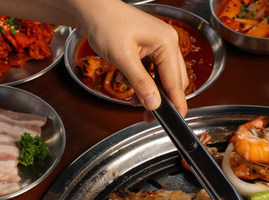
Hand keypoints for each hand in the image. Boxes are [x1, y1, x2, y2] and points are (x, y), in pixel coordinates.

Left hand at [77, 0, 188, 118]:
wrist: (91, 10)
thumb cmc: (105, 23)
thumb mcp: (122, 57)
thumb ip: (140, 83)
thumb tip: (154, 104)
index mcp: (166, 42)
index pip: (176, 80)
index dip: (176, 102)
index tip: (176, 119)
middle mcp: (167, 42)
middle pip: (173, 81)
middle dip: (161, 99)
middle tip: (148, 115)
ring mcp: (160, 44)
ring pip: (163, 77)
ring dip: (150, 91)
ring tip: (134, 101)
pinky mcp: (151, 47)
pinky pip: (154, 70)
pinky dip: (144, 81)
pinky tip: (131, 85)